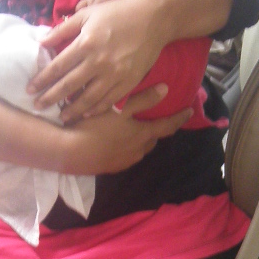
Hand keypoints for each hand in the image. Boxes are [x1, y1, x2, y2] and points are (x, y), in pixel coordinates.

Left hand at [31, 0, 167, 120]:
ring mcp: (115, 74)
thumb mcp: (88, 13)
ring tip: (61, 117)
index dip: (41, 80)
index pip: (57, 67)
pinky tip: (86, 113)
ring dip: (72, 109)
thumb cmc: (119, 12)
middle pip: (68, 86)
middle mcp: (98, 61)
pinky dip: (96, 109)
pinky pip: (109, 100)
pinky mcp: (129, 81)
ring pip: (88, 98)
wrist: (155, 18)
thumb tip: (42, 42)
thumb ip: (64, 29)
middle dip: (50, 98)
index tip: (30, 90)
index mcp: (85, 43)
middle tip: (37, 107)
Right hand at [58, 88, 191, 174]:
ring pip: (138, 149)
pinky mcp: (109, 168)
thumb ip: (143, 99)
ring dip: (140, 140)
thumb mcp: (120, 108)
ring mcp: (123, 162)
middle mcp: (137, 151)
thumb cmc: (95, 126)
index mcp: (142, 135)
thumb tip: (166, 90)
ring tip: (134, 130)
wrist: (70, 153)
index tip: (189, 112)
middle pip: (152, 139)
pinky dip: (125, 147)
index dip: (179, 118)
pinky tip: (114, 141)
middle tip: (155, 119)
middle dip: (156, 130)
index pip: (167, 126)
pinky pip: (124, 156)